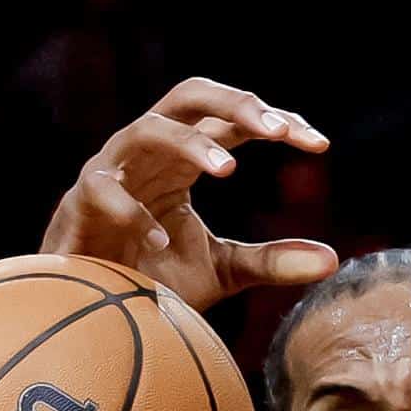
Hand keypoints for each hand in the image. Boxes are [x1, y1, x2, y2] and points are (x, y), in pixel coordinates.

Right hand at [41, 77, 336, 311]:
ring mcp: (113, 171)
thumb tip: (332, 260)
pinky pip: (105, 189)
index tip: (319, 145)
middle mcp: (150, 153)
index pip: (234, 122)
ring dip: (189, 144)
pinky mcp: (78, 202)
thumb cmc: (150, 282)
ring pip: (149, 129)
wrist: (88, 314)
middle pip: (190, 95)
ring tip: (228, 170)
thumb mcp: (219, 272)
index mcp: (183, 159)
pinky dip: (134, 212)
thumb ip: (268, 262)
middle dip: (235, 103)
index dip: (277, 124)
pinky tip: (163, 241)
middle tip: (277, 130)